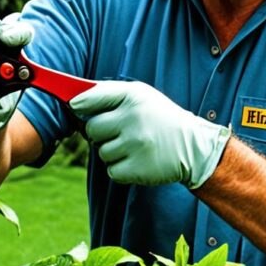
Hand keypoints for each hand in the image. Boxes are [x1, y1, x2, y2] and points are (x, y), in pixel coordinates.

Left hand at [69, 81, 229, 188]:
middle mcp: (133, 119)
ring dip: (113, 152)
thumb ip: (109, 95)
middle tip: (119, 132)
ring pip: (101, 152)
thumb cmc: (160, 118)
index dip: (78, 103)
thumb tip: (74, 102)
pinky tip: (138, 160)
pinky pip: (111, 170)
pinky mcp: (137, 169)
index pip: (92, 97)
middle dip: (100, 133)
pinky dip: (121, 169)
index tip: (71, 105)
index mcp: (133, 97)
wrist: (194, 147)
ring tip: (135, 146)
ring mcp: (135, 145)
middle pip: (92, 129)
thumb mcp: (141, 96)